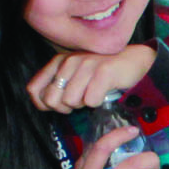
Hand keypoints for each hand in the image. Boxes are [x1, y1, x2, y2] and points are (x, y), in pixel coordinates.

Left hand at [27, 43, 154, 114]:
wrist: (134, 62)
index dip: (45, 104)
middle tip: (81, 99)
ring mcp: (86, 65)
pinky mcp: (103, 71)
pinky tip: (105, 93)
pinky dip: (99, 103)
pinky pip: (90, 101)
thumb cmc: (101, 75)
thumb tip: (43, 104)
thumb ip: (56, 88)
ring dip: (84, 104)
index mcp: (58, 62)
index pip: (34, 90)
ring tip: (94, 93)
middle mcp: (69, 61)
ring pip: (70, 101)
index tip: (62, 103)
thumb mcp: (74, 78)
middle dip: (66, 107)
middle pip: (51, 100)